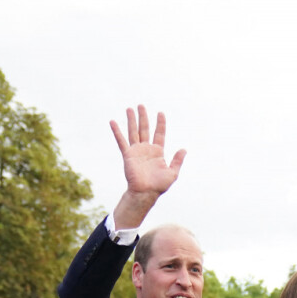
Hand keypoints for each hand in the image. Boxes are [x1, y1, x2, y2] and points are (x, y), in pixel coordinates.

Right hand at [111, 105, 185, 228]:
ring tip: (129, 109)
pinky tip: (112, 122)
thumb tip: (184, 149)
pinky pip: (122, 141)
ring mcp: (136, 151)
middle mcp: (146, 149)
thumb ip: (177, 161)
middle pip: (145, 129)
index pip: (159, 134)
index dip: (160, 124)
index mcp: (158, 152)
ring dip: (131, 120)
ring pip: (134, 132)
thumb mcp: (173, 173)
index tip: (161, 113)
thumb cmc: (159, 186)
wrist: (145, 192)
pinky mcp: (128, 155)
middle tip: (141, 105)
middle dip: (143, 117)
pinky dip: (117, 132)